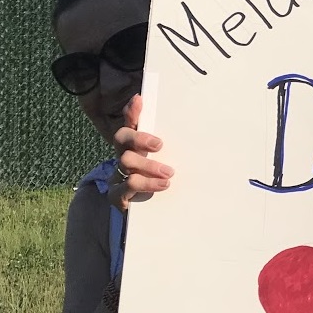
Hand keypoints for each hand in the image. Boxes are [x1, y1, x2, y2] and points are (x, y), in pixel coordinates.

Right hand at [109, 95, 173, 210]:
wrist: (147, 213)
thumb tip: (195, 121)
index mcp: (135, 143)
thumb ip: (176, 143)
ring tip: (169, 173)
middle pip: (121, 138)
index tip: (140, 100)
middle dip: (139, 138)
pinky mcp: (117, 194)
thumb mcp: (168, 160)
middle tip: (160, 144)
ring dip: (149, 166)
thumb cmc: (160, 179)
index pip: (130, 122)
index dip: (132, 111)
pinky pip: (127, 186)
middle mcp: (124, 155)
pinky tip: (163, 186)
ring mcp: (118, 174)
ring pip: (125, 161)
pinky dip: (146, 184)